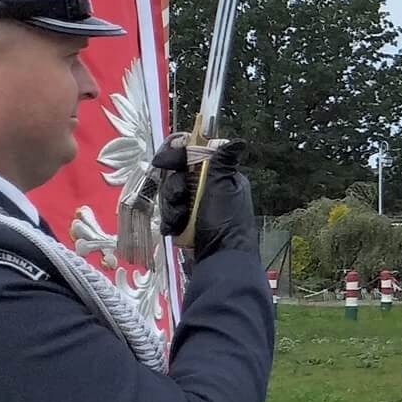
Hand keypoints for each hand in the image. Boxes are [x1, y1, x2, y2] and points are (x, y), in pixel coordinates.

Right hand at [156, 137, 257, 261]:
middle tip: (180, 199)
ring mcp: (198, 206)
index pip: (195, 155)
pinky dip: (172, 221)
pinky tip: (175, 228)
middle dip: (174, 189)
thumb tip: (239, 141)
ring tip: (180, 219)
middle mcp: (209, 188)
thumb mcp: (224, 187)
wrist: (220, 260)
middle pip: (178, 176)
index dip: (177, 156)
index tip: (163, 161)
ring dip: (172, 207)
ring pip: (172, 196)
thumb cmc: (225, 221)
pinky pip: (171, 214)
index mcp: (221, 176)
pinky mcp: (188, 223)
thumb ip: (222, 162)